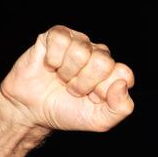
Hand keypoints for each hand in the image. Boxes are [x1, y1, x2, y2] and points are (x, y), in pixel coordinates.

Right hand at [0, 25, 134, 131]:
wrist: (33, 110)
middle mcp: (99, 55)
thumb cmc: (68, 113)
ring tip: (61, 80)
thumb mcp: (100, 120)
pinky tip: (50, 67)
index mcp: (114, 73)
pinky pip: (60, 40)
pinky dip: (52, 60)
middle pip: (103, 62)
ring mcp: (78, 43)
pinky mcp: (56, 36)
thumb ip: (121, 108)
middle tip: (74, 90)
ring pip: (80, 51)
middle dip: (85, 83)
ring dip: (67, 73)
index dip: (105, 90)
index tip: (93, 99)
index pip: (124, 74)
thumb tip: (122, 84)